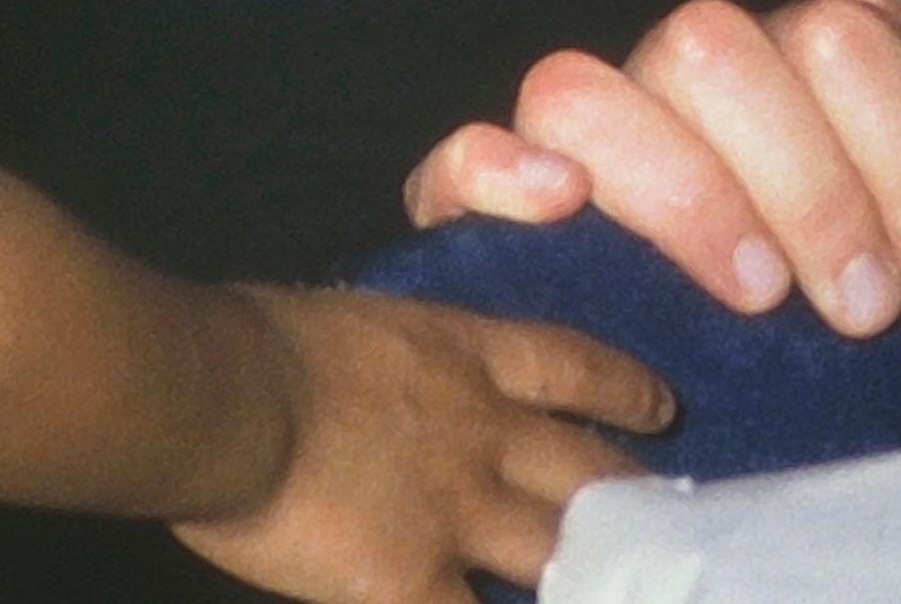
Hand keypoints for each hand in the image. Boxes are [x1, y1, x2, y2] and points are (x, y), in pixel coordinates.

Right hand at [169, 288, 670, 603]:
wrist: (228, 397)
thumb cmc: (258, 341)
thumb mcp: (352, 322)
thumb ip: (389, 359)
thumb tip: (374, 384)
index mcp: (464, 354)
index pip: (571, 366)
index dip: (624, 390)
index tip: (663, 409)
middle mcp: (483, 432)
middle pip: (588, 470)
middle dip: (635, 499)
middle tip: (672, 522)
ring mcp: (458, 511)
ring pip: (558, 552)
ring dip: (595, 574)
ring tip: (626, 585)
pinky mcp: (413, 583)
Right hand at [405, 0, 900, 336]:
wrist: (758, 326)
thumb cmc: (851, 248)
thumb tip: (884, 3)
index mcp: (778, 48)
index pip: (838, 33)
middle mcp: (670, 71)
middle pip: (711, 48)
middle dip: (807, 184)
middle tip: (865, 308)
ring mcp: (578, 130)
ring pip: (579, 91)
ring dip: (681, 190)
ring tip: (759, 294)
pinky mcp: (487, 204)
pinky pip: (454, 162)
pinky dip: (495, 172)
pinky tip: (562, 206)